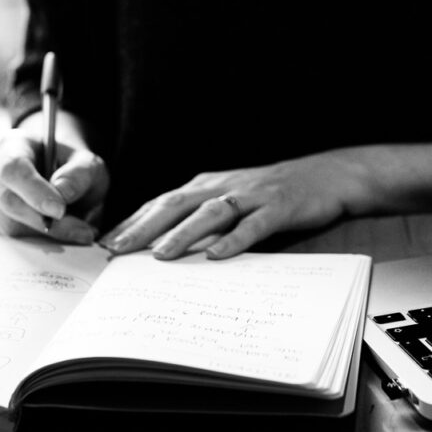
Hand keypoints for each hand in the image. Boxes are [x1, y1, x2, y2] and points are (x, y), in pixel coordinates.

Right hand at [0, 128, 109, 243]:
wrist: (63, 175)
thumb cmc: (72, 165)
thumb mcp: (88, 162)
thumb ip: (79, 174)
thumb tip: (62, 194)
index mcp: (12, 146)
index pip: (13, 169)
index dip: (35, 192)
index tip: (60, 210)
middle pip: (8, 202)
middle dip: (46, 221)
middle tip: (82, 231)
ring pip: (9, 227)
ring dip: (47, 236)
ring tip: (81, 233)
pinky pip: (11, 241)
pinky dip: (41, 244)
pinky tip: (65, 237)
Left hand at [100, 153, 368, 259]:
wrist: (326, 175)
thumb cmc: (274, 193)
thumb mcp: (233, 199)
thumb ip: (203, 218)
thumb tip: (163, 247)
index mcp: (209, 184)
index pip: (164, 201)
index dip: (134, 221)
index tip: (105, 243)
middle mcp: (225, 186)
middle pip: (178, 204)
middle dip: (144, 227)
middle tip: (117, 250)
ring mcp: (253, 195)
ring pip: (212, 213)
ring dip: (184, 233)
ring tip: (160, 255)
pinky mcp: (279, 206)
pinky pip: (254, 225)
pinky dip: (235, 240)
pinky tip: (218, 256)